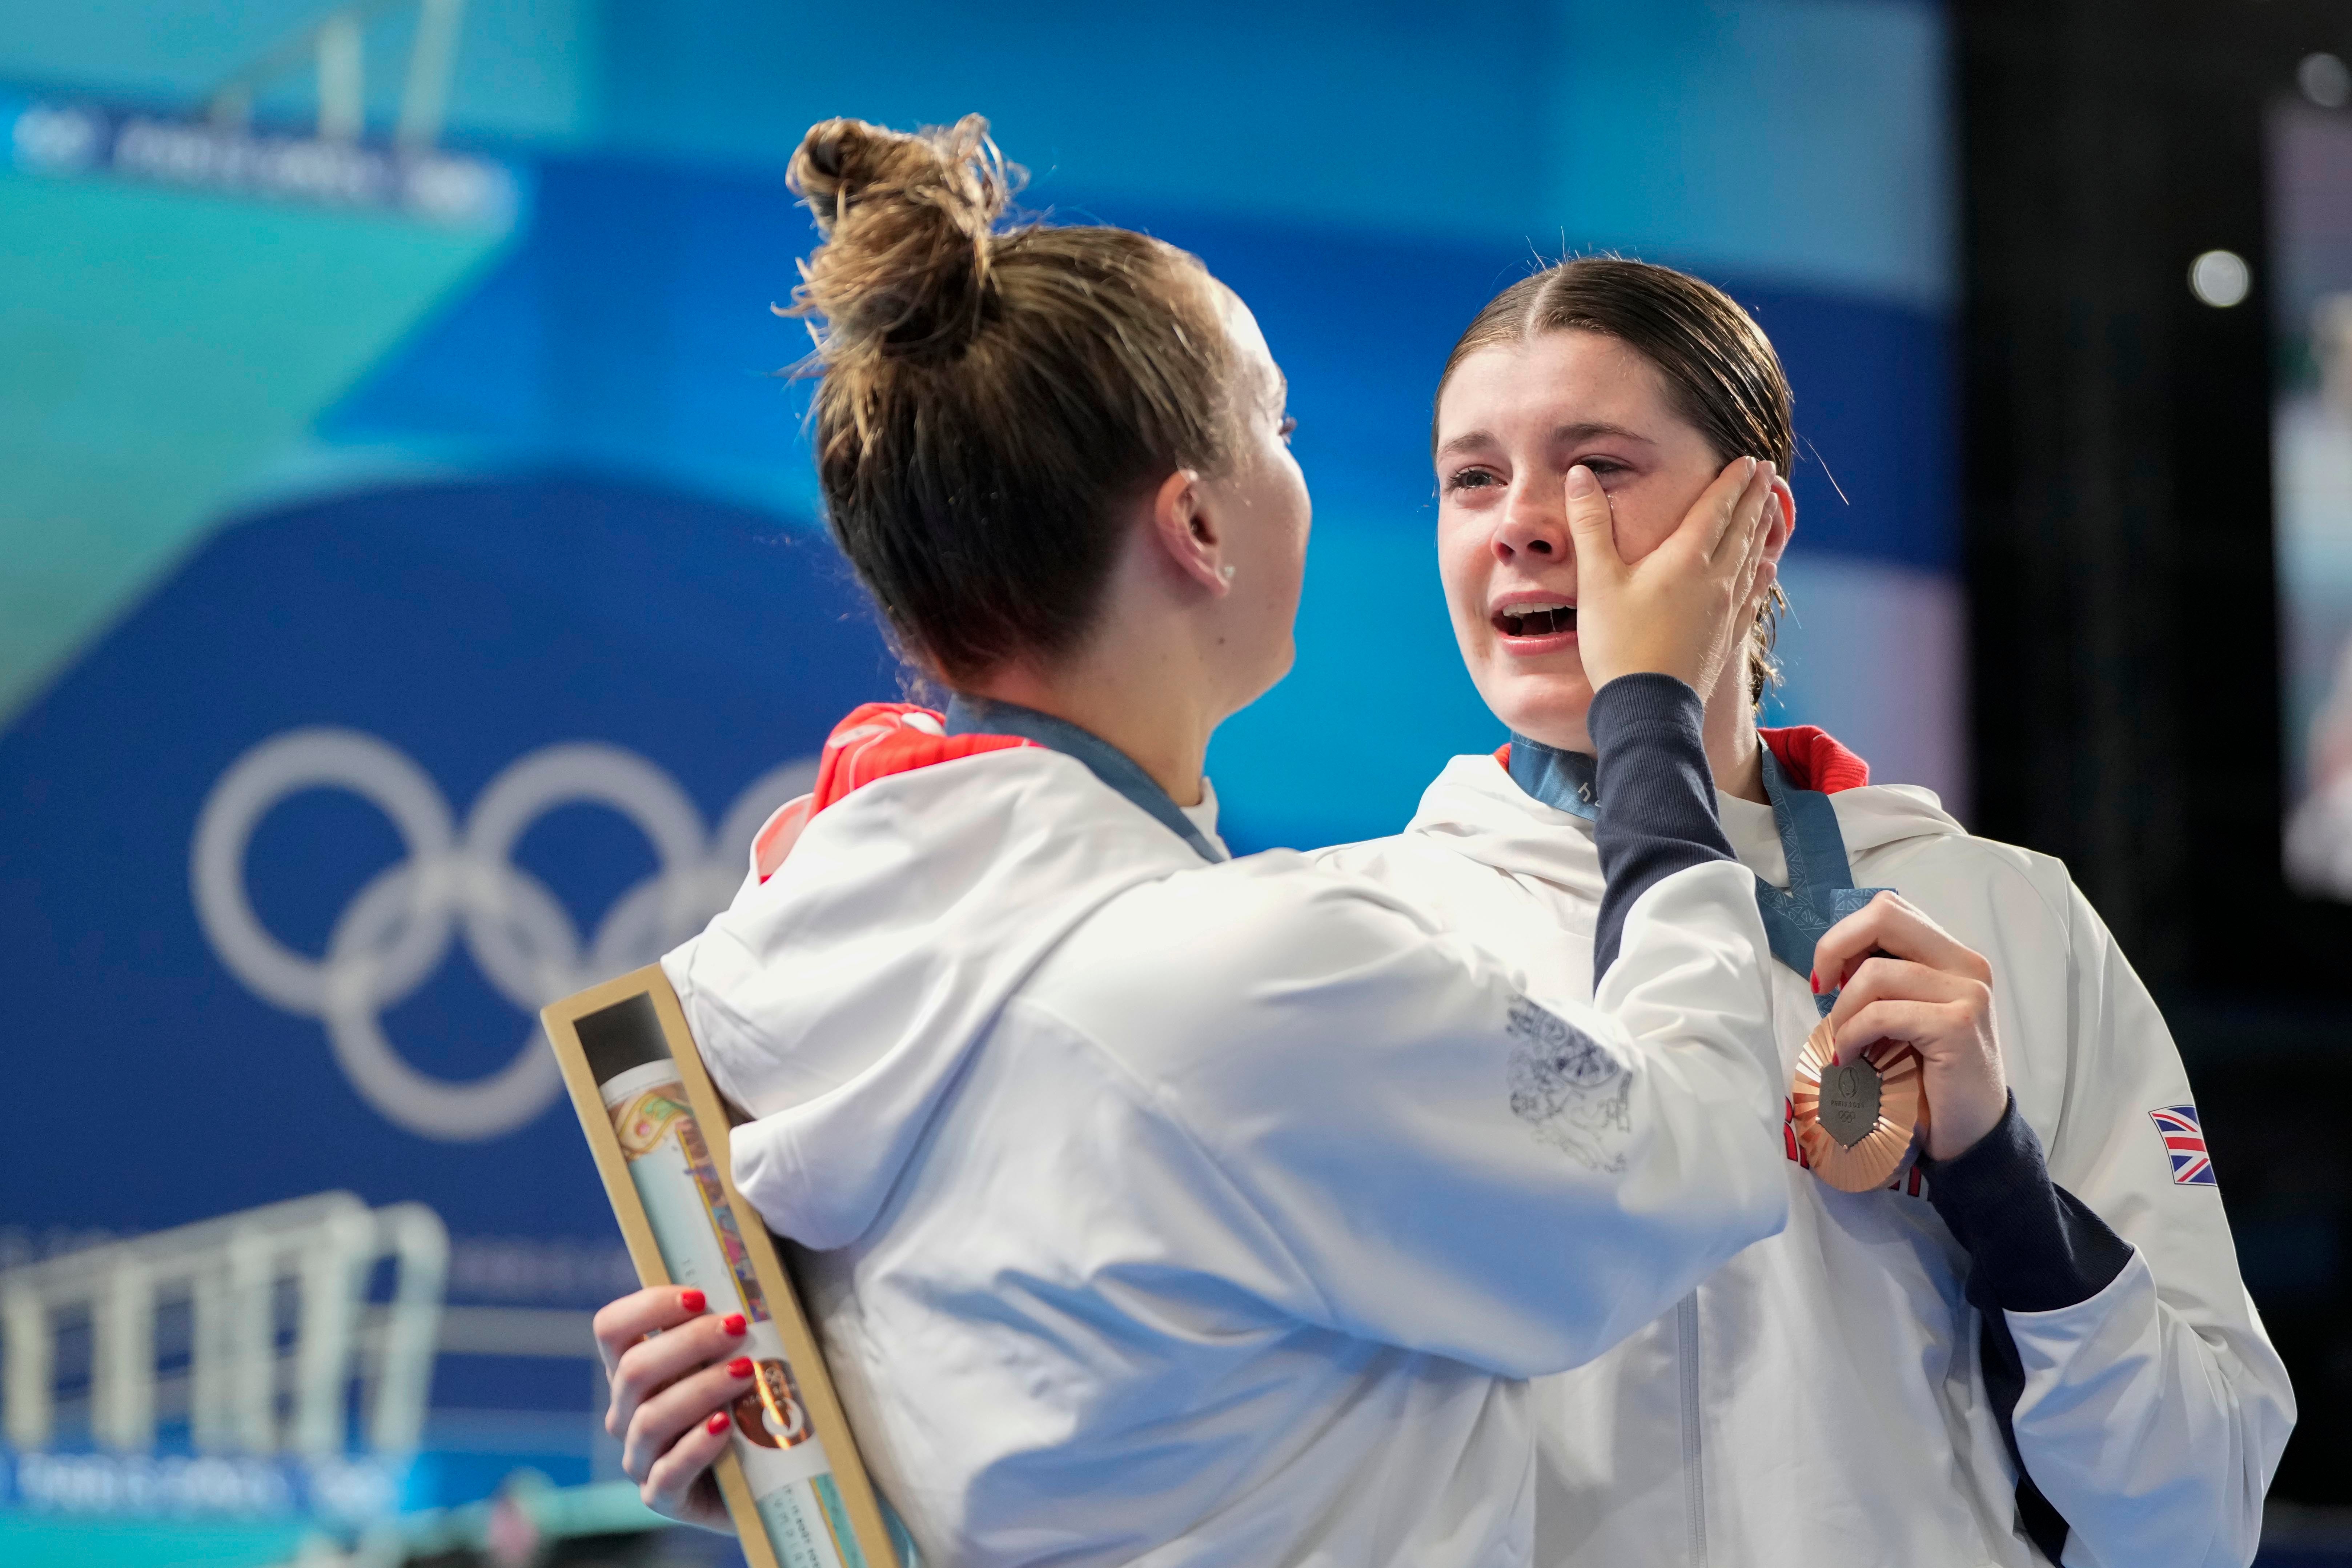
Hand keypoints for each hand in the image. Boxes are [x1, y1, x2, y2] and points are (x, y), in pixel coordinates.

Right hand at [594, 1285, 752, 1531]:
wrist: (766, 1479)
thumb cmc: (748, 1404)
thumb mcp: (733, 1360)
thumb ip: (725, 1329)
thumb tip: (748, 1283)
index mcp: (635, 1372)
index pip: (611, 1329)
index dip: (647, 1307)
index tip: (699, 1297)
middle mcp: (627, 1414)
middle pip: (633, 1370)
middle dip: (688, 1342)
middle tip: (737, 1327)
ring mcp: (641, 1459)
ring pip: (650, 1419)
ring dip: (700, 1389)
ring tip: (744, 1372)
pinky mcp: (664, 1498)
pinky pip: (667, 1474)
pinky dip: (695, 1447)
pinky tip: (723, 1426)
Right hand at [1567, 454, 1777, 695]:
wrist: (1647, 707)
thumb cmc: (1617, 643)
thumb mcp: (1596, 579)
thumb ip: (1590, 524)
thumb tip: (1579, 475)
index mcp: (1686, 559)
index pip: (1717, 508)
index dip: (1733, 482)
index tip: (1747, 461)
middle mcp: (1715, 579)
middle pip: (1742, 529)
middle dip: (1754, 497)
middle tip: (1767, 474)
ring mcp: (1725, 610)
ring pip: (1751, 559)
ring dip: (1761, 529)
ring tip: (1771, 509)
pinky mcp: (1725, 637)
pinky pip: (1752, 597)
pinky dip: (1761, 575)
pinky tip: (1767, 569)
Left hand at [1813, 892, 2006, 1160]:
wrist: (1971, 1132)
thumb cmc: (1930, 1075)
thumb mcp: (1908, 1013)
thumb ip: (1887, 979)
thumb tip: (1833, 961)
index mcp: (1953, 955)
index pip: (1889, 909)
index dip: (1846, 934)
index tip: (1829, 974)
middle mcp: (1968, 965)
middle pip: (1883, 916)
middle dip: (1835, 947)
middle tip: (1820, 988)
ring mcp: (1968, 993)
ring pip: (1874, 973)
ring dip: (1843, 1011)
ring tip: (1843, 1043)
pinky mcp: (1956, 1026)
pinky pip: (1881, 1014)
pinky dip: (1852, 1035)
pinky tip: (1850, 1058)